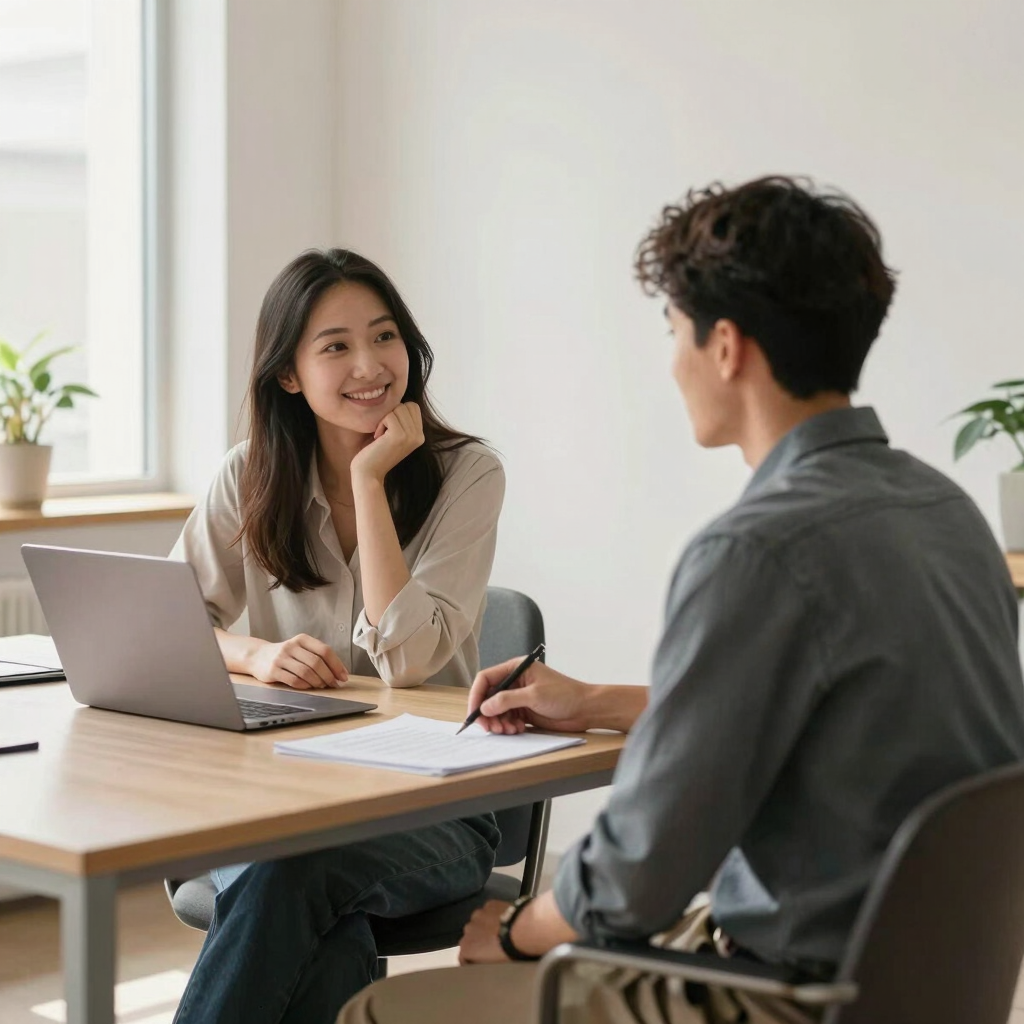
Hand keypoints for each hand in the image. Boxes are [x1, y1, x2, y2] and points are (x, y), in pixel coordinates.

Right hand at [249, 634, 347, 688]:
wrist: (257, 656)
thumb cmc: (286, 655)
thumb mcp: (300, 649)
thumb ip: (317, 657)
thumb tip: (339, 673)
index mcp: (302, 639)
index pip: (325, 650)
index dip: (336, 665)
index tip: (343, 676)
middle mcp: (292, 646)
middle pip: (316, 662)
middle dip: (328, 676)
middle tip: (333, 684)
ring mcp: (281, 658)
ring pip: (306, 672)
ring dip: (317, 682)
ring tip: (321, 686)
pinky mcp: (273, 670)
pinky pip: (294, 680)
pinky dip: (305, 686)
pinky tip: (309, 687)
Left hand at [350, 402, 424, 484]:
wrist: (368, 473)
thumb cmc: (375, 452)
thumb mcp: (392, 434)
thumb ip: (401, 420)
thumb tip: (398, 398)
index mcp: (419, 436)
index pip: (413, 406)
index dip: (397, 412)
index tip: (389, 429)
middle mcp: (419, 436)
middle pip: (406, 405)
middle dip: (391, 414)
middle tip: (384, 432)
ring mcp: (411, 436)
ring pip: (398, 408)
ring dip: (384, 419)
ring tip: (381, 436)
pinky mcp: (400, 436)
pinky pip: (389, 415)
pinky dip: (380, 424)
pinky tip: (378, 438)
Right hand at [458, 900, 510, 964]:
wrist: (523, 930)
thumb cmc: (509, 952)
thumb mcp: (493, 965)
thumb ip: (481, 961)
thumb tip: (483, 960)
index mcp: (466, 947)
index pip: (463, 956)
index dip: (471, 960)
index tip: (480, 962)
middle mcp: (468, 929)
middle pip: (470, 937)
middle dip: (478, 941)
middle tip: (493, 946)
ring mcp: (478, 914)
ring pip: (478, 922)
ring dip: (485, 926)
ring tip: (500, 931)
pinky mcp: (489, 904)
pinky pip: (488, 911)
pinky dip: (493, 915)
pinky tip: (504, 919)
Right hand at [467, 660, 592, 733]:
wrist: (585, 709)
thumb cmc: (565, 695)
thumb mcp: (534, 695)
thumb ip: (508, 700)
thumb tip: (485, 707)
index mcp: (516, 668)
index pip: (486, 678)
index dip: (476, 695)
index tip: (474, 712)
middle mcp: (515, 682)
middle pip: (488, 697)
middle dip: (487, 713)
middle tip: (491, 728)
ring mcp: (519, 697)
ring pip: (496, 711)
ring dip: (498, 723)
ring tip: (507, 730)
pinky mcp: (524, 711)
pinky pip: (506, 719)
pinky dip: (507, 727)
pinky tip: (517, 729)